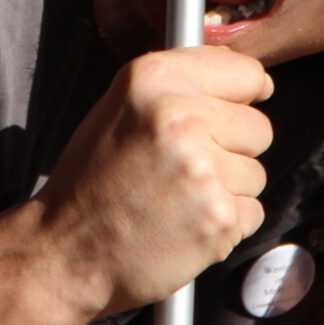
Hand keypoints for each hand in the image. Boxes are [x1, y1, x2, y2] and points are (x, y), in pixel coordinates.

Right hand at [34, 46, 273, 318]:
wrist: (65, 252)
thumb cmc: (92, 181)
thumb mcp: (119, 109)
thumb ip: (179, 87)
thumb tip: (251, 79)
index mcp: (152, 80)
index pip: (246, 72)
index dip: (242, 95)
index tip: (232, 110)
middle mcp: (180, 117)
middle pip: (258, 126)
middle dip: (231, 149)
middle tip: (184, 169)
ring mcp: (202, 170)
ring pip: (255, 173)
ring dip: (227, 189)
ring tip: (178, 199)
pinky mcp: (218, 218)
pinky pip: (252, 212)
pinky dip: (225, 224)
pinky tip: (185, 225)